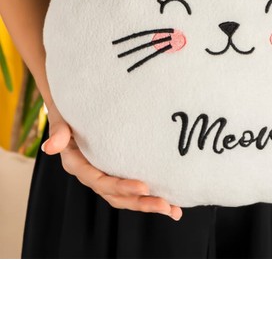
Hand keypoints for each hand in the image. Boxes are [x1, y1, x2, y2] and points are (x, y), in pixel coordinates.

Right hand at [41, 101, 182, 220]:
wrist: (74, 110)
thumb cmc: (69, 112)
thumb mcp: (62, 119)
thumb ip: (59, 132)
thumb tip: (50, 147)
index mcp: (78, 165)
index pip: (101, 181)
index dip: (121, 186)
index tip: (143, 186)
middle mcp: (93, 175)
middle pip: (116, 196)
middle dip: (141, 202)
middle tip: (164, 205)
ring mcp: (106, 176)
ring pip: (127, 197)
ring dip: (149, 204)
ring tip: (172, 209)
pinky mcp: (117, 173)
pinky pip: (133, 190)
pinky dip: (151, 198)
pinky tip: (173, 206)